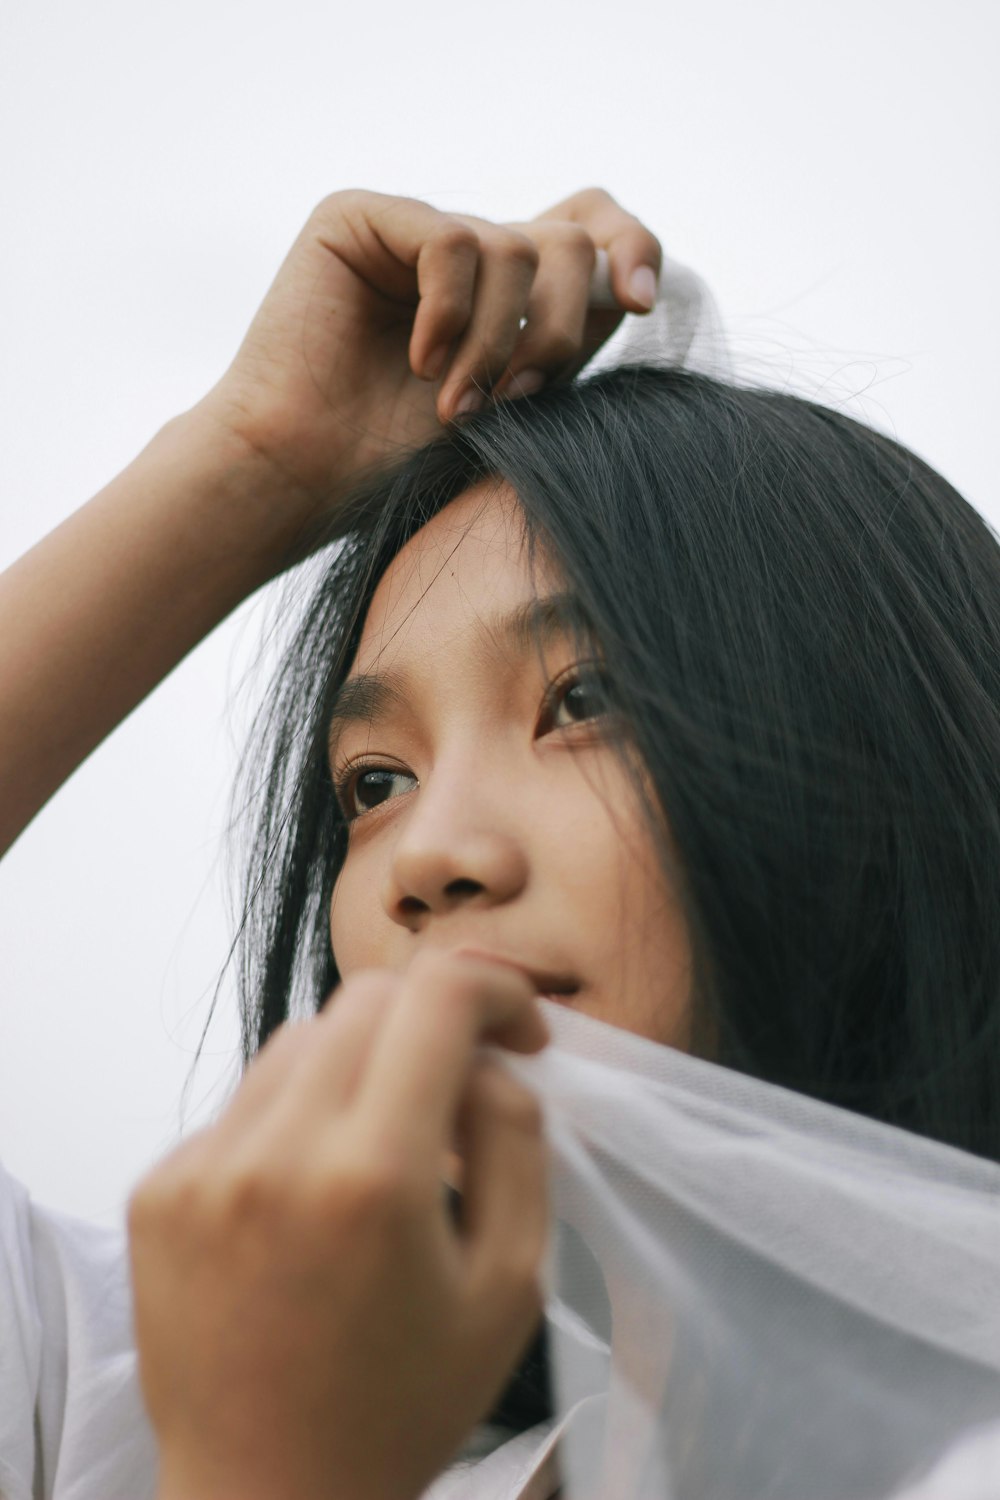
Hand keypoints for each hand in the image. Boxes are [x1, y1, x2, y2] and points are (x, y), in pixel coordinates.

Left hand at [127, 951, 550, 1499]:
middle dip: (434, 1020)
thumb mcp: (510, 1285)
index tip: (523, 1033)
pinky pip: (246, 1100)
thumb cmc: (403, 1406)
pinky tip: (313, 1193)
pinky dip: (297, 1115)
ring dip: (362, 1063)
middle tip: (463, 1086)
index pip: (440, 995)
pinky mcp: (160, 1188)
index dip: (499, 989)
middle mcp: (276, 1153)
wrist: (266, 1499)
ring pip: (303, 1037)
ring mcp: (203, 1167)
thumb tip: (489, 1057)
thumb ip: (517, 1142)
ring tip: (385, 1146)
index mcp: (374, 1177)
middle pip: (369, 997)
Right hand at [193, 186, 661, 536]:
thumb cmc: (400, 462)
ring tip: (453, 405)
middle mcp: (465, 253)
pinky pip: (451, 241)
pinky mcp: (360, 216)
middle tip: (518, 396)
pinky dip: (449, 313)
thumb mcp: (515, 404)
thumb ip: (568, 341)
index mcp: (506, 293)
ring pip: (515, 247)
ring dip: (495, 343)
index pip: (592, 231)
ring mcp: (413, 230)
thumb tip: (631, 291)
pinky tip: (417, 363)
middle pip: (570, 239)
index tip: (642, 305)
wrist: (306, 479)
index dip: (632, 248)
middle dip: (558, 325)